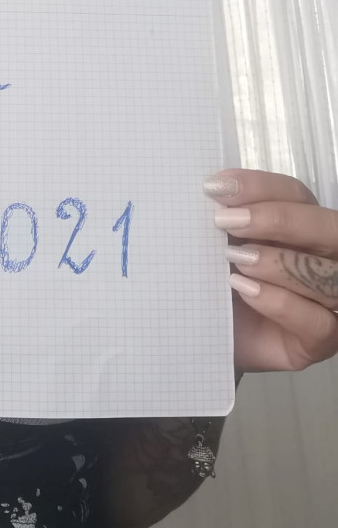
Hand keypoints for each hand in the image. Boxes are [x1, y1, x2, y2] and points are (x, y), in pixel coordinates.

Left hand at [205, 169, 337, 371]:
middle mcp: (323, 257)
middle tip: (226, 221)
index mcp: (300, 225)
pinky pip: (318, 322)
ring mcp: (327, 301)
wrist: (201, 329)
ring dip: (278, 262)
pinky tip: (245, 290)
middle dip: (278, 219)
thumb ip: (225, 218)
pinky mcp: (319, 340)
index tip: (215, 188)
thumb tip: (212, 190)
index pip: (296, 194)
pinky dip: (281, 302)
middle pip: (327, 229)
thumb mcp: (218, 242)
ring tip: (234, 258)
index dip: (260, 187)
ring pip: (329, 275)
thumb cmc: (214, 279)